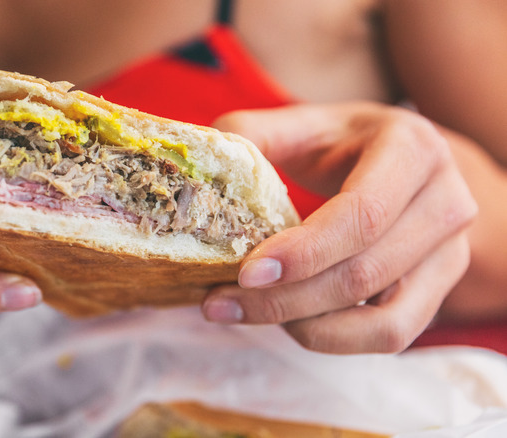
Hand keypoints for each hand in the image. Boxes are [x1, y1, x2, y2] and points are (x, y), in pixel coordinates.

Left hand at [202, 102, 476, 353]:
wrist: (396, 161)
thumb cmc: (339, 143)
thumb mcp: (298, 125)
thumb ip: (250, 138)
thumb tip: (206, 166)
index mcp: (413, 148)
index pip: (364, 214)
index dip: (305, 251)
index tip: (246, 273)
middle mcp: (447, 201)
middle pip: (366, 273)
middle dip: (286, 298)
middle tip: (218, 302)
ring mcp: (451, 251)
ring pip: (383, 319)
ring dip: (306, 326)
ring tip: (246, 312)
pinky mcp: (440, 290)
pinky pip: (392, 335)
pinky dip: (335, 338)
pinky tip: (288, 322)